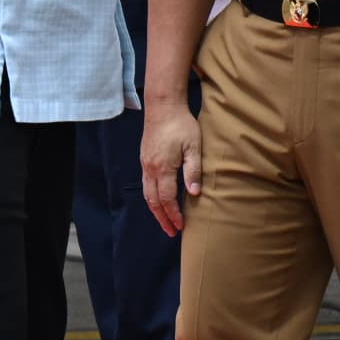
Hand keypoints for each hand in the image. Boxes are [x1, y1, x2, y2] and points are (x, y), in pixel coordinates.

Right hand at [140, 100, 202, 235]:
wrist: (163, 107)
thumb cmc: (182, 125)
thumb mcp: (194, 147)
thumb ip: (193, 171)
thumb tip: (195, 194)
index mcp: (162, 168)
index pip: (167, 199)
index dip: (174, 215)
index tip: (181, 226)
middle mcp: (150, 169)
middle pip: (154, 201)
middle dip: (163, 218)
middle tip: (171, 232)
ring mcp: (145, 164)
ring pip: (147, 194)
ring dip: (156, 210)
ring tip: (165, 221)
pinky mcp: (145, 159)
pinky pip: (146, 184)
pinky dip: (152, 197)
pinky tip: (159, 201)